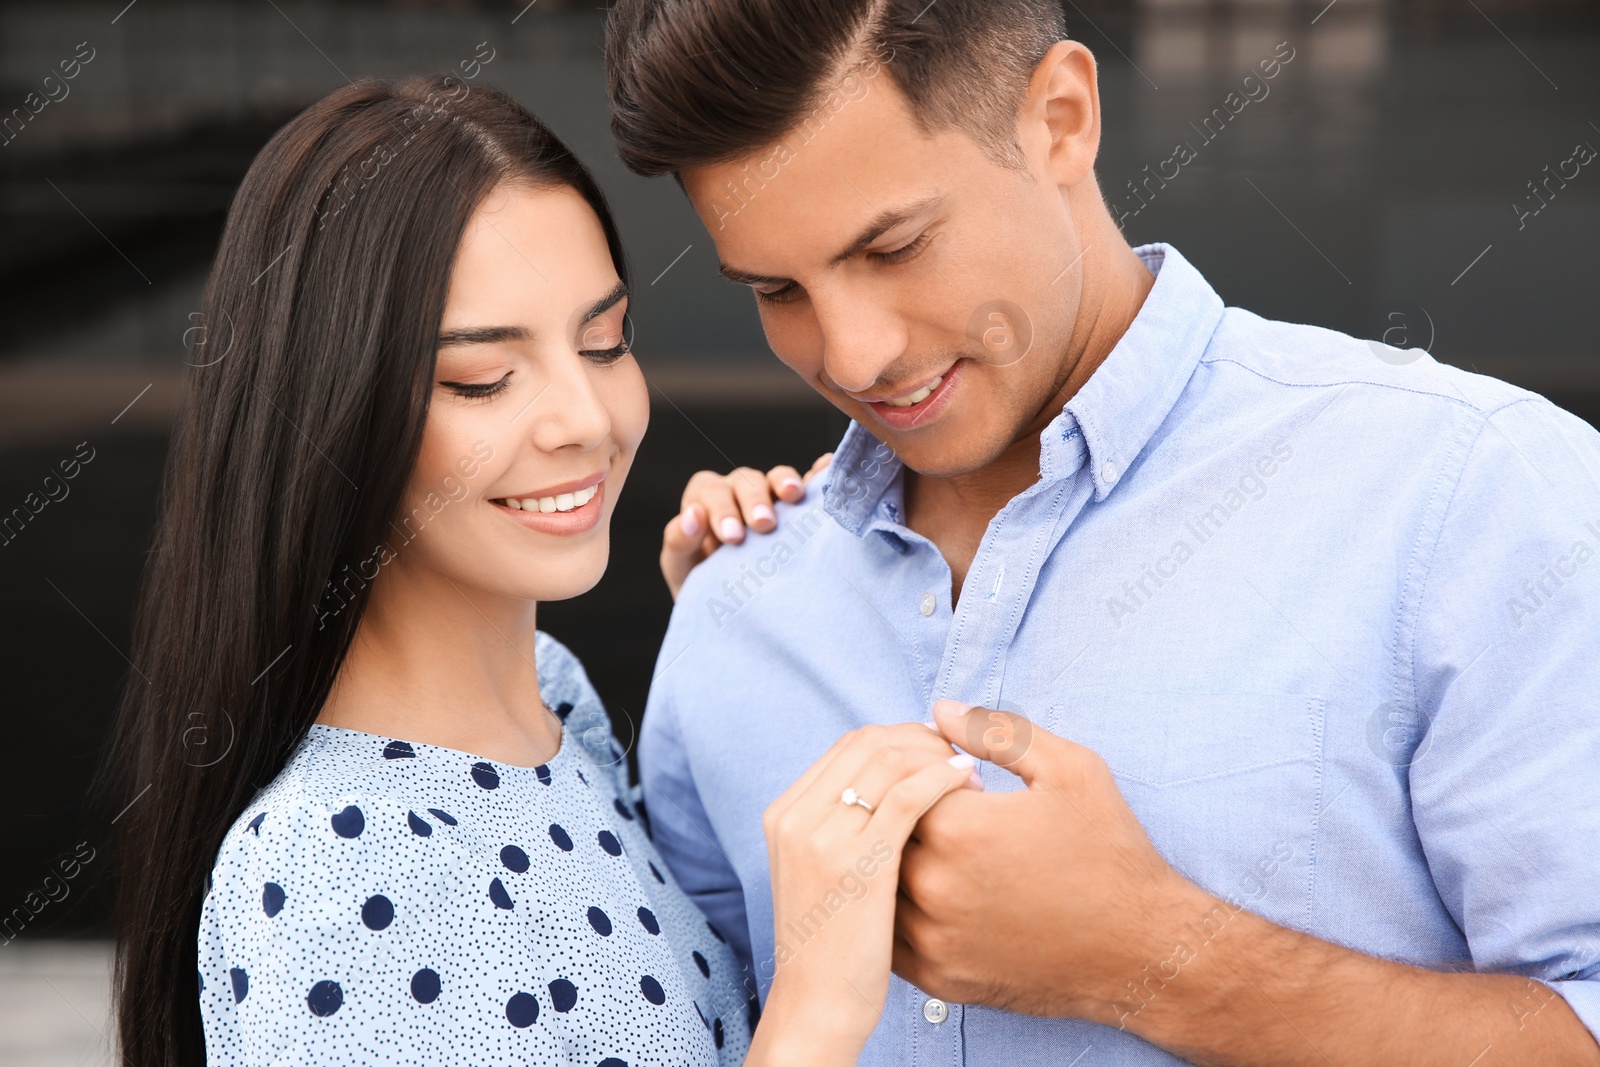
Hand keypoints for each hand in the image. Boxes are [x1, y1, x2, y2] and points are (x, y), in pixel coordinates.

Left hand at [660, 453, 832, 599]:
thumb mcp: (681, 568)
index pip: (712, 491)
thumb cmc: (701, 583)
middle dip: (755, 500)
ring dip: (785, 483)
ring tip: (794, 495)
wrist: (732, 608)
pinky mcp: (798, 508)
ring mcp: (771, 497)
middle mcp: (737, 491)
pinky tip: (827, 467)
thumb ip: (679, 542)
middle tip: (764, 524)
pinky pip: (809, 484)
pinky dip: (817, 474)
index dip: (722, 509)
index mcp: (705, 499)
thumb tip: (693, 515)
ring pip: (777, 477)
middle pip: (747, 481)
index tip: (732, 536)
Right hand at [747, 723, 980, 1066]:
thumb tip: (893, 782)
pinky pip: (907, 797)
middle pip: (870, 743)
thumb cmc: (834, 945)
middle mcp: (796, 816)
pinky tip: (969, 785)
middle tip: (963, 756)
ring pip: (889, 761)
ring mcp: (823, 838)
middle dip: (924, 739)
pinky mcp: (858, 863)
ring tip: (973, 779)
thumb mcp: (820, 872)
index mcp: (785, 812)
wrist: (817, 1006)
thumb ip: (842, 825)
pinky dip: (943, 779)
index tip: (940, 752)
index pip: (851, 743)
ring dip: (938, 758)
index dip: (903, 737)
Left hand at [893, 700, 1198, 1021]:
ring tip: (943, 856)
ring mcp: (935, 939)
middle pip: (884, 834)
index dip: (922, 774)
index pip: (901, 784)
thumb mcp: (1068, 769)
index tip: (954, 781)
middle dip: (906, 818)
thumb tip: (938, 711)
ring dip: (897, 866)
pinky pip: (892, 937)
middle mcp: (936, 886)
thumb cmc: (1108, 852)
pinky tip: (934, 898)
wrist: (1143, 950)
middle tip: (947, 818)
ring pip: (881, 887)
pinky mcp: (940, 979)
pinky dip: (900, 913)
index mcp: (959, 828)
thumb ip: (997, 733)